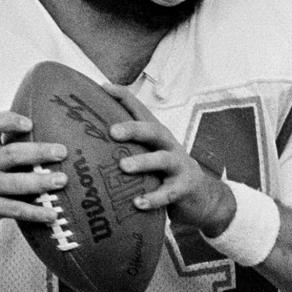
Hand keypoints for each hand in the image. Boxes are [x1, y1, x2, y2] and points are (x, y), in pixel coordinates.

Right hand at [0, 111, 68, 265]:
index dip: (9, 121)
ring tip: (61, 181)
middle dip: (37, 151)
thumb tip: (44, 145)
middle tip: (61, 151)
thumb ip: (5, 152)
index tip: (29, 123)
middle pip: (10, 154)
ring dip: (39, 182)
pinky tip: (51, 214)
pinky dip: (34, 212)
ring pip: (13, 184)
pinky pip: (13, 210)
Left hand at [103, 84, 235, 234]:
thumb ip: (128, 147)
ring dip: (143, 162)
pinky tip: (138, 203)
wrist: (202, 197)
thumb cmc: (166, 174)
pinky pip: (168, 193)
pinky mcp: (185, 188)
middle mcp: (169, 145)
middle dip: (134, 129)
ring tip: (123, 166)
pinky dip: (153, 198)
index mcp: (157, 135)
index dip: (124, 97)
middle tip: (112, 131)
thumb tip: (90, 142)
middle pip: (153, 131)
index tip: (103, 88)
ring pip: (162, 160)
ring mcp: (179, 166)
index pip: (141, 111)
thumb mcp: (150, 155)